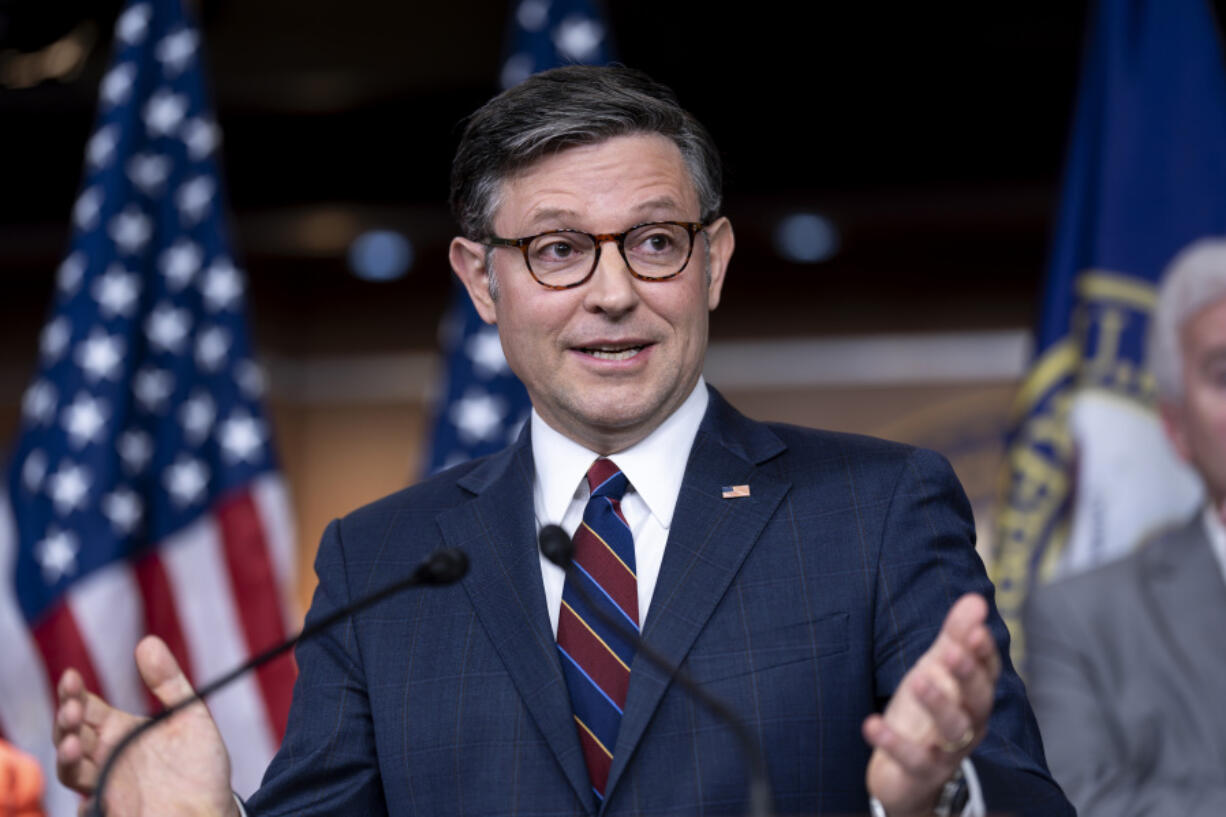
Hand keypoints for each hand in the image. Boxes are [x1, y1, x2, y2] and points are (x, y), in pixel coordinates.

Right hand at [53, 635, 238, 816]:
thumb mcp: (189, 716)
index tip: (71, 676)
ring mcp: (107, 785)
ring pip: (70, 771)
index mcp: (120, 730)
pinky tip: (90, 796)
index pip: (86, 707)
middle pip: (71, 735)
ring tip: (75, 742)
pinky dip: (85, 804)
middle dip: (66, 720)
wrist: (214, 810)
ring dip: (66, 756)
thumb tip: (147, 642)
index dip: (73, 693)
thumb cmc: (201, 765)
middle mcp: (107, 756)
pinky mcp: (113, 810)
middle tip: (74, 707)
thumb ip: (169, 681)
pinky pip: (88, 809)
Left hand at [862, 594, 999, 816]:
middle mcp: (969, 723)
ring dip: (938, 703)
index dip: (983, 652)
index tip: (977, 629)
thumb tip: (975, 599)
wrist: (906, 772)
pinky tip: (871, 723)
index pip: (987, 671)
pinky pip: (913, 759)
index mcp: (974, 695)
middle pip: (978, 699)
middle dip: (967, 675)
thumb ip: (954, 637)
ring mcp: (948, 750)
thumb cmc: (926, 713)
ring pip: (953, 728)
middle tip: (952, 652)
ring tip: (917, 679)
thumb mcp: (935, 669)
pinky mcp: (923, 772)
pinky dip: (893, 742)